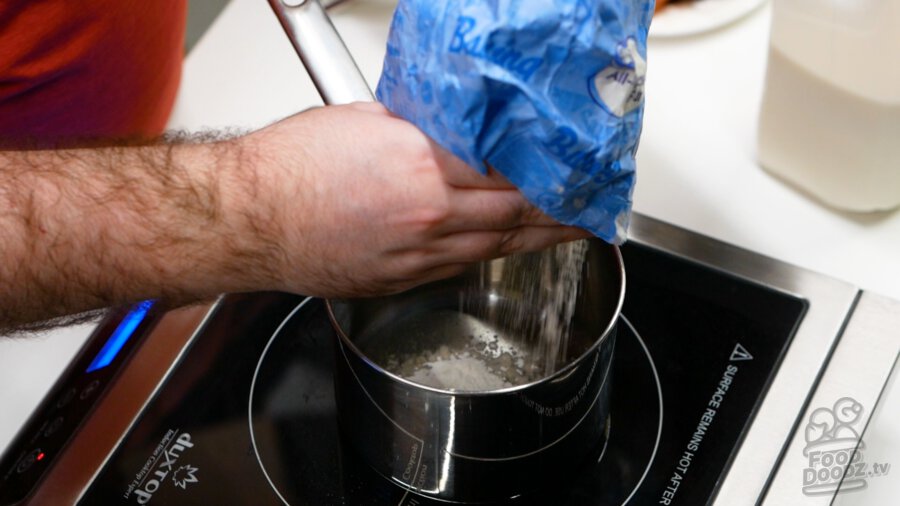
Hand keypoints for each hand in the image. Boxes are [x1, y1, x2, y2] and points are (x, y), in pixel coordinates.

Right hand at [240, 102, 589, 296]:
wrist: (248, 220)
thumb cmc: (290, 169)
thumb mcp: (366, 122)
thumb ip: (423, 128)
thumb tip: (458, 129)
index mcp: (423, 166)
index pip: (508, 168)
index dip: (549, 170)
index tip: (573, 166)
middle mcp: (429, 214)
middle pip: (515, 213)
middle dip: (561, 209)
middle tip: (593, 204)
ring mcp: (419, 253)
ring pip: (496, 247)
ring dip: (540, 239)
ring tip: (571, 231)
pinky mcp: (404, 279)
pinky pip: (461, 267)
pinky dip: (493, 255)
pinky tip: (508, 249)